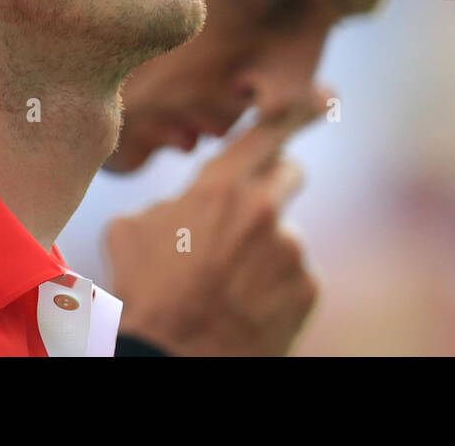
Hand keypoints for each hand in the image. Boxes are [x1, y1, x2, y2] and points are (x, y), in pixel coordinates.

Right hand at [105, 96, 327, 355]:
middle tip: (247, 217)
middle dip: (273, 185)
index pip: (268, 131)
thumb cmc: (145, 295)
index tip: (323, 96)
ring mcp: (291, 249)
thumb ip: (171, 199)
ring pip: (286, 234)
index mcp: (221, 188)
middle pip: (290, 173)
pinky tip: (247, 306)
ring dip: (266, 250)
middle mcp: (265, 209)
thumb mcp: (131, 230)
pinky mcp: (308, 287)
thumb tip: (184, 201)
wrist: (170, 359)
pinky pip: (296, 275)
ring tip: (230, 283)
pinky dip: (277, 287)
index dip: (297, 110)